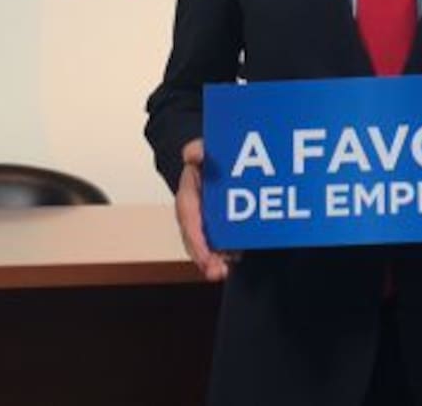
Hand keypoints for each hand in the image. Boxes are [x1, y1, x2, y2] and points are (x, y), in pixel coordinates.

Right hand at [176, 138, 236, 280]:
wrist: (227, 160)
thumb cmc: (214, 157)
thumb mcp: (207, 149)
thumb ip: (199, 150)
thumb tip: (191, 154)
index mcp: (190, 190)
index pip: (187, 214)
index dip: (195, 236)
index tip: (205, 254)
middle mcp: (194, 209)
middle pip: (193, 236)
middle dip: (203, 256)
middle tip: (216, 271)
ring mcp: (205, 219)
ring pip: (204, 244)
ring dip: (212, 261)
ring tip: (221, 272)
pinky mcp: (219, 226)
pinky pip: (218, 243)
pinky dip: (224, 255)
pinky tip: (233, 262)